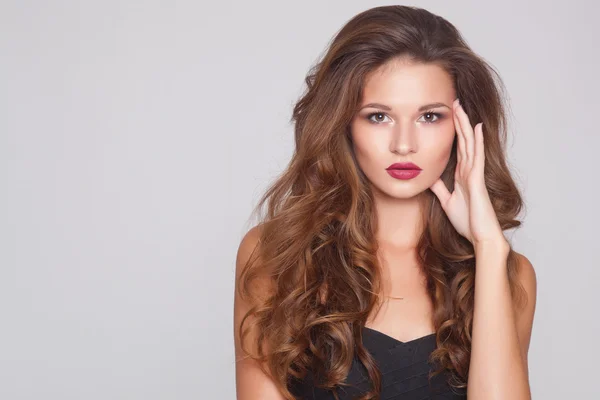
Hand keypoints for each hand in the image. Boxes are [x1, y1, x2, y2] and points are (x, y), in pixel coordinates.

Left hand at [429, 98, 507, 248]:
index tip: (448, 115)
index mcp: (462, 175)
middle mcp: (469, 171)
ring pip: (469, 144)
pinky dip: (476, 142)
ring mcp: (474, 174)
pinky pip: (476, 157)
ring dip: (465, 125)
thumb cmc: (468, 222)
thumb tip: (429, 179)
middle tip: (454, 101)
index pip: (457, 147)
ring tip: (461, 106)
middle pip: (463, 140)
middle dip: (458, 121)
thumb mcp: (447, 201)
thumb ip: (440, 189)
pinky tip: (476, 128)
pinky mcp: (477, 181)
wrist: (480, 236)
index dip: (454, 131)